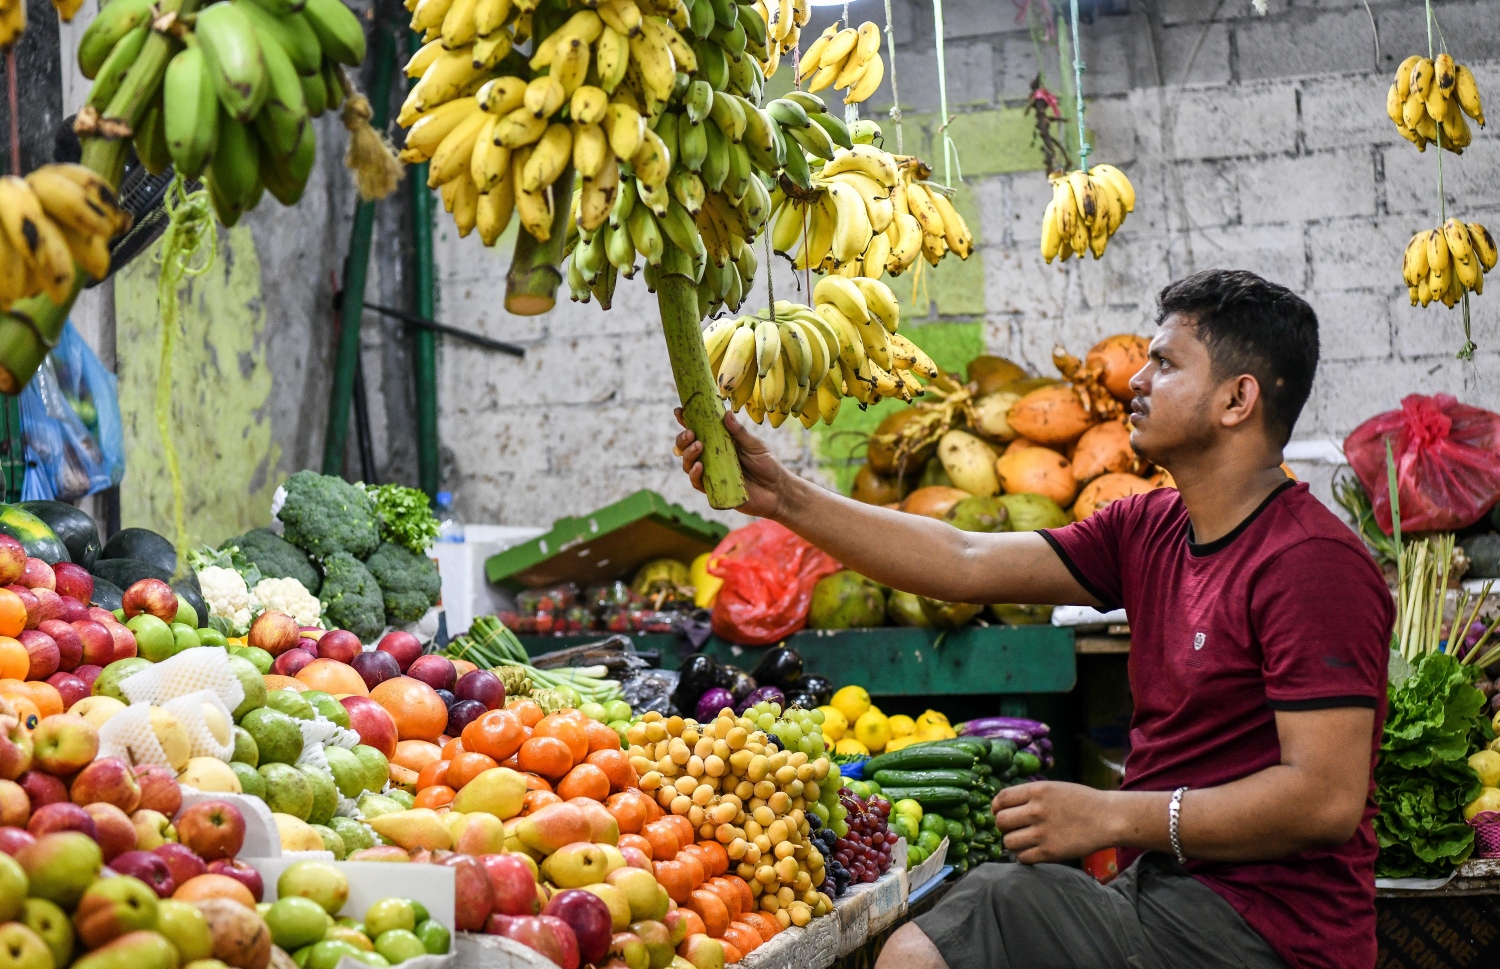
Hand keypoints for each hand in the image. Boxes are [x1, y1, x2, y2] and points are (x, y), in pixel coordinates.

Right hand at [674, 409, 786, 518]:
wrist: (778, 491)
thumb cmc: (767, 465)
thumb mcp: (755, 445)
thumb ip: (740, 432)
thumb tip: (726, 413)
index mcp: (719, 443)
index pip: (699, 430)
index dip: (686, 421)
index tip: (679, 411)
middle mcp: (712, 458)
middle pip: (687, 448)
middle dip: (683, 439)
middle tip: (691, 433)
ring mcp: (712, 474)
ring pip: (688, 464)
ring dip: (688, 454)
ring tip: (698, 446)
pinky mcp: (714, 491)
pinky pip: (698, 483)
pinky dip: (694, 474)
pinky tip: (699, 466)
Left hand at [992, 781, 1118, 863]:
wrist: (1107, 818)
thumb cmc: (1080, 802)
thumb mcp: (1053, 788)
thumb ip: (1029, 795)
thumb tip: (1003, 806)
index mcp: (1037, 791)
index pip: (1001, 799)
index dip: (996, 807)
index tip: (999, 812)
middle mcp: (1036, 810)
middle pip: (1001, 821)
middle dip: (1003, 826)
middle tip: (1012, 828)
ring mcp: (1042, 832)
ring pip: (1008, 841)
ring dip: (1012, 842)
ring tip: (1023, 840)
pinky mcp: (1049, 852)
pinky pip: (1022, 857)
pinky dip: (1023, 855)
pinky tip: (1032, 850)